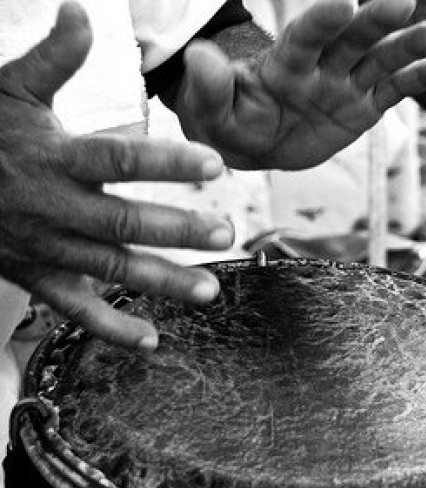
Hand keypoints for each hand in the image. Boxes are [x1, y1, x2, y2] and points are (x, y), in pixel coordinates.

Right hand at [0, 2, 235, 349]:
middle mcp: (54, 207)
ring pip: (110, 269)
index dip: (167, 162)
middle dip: (178, 229)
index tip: (216, 163)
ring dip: (162, 282)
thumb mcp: (9, 89)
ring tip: (211, 291)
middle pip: (123, 222)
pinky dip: (110, 327)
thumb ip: (52, 59)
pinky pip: (74, 309)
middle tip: (227, 231)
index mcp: (54, 158)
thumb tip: (81, 12)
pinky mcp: (36, 276)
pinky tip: (150, 340)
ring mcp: (46, 248)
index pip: (118, 158)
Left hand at [172, 0, 425, 169]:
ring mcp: (345, 84)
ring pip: (382, 60)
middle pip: (353, 38)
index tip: (345, 1)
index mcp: (284, 63)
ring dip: (411, 44)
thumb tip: (200, 57)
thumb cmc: (227, 122)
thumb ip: (211, 86)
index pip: (307, 35)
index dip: (324, 18)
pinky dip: (421, 79)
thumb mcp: (210, 112)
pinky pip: (395, 91)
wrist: (252, 143)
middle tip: (404, 0)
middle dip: (377, 20)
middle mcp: (321, 66)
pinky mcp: (363, 107)